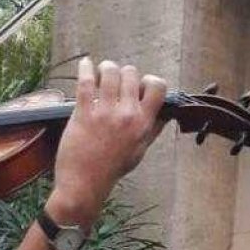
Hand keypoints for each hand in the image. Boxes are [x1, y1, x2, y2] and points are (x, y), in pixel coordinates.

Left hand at [48, 57, 166, 226]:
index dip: (148, 81)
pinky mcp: (83, 114)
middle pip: (132, 74)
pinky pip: (86, 82)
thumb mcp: (139, 151)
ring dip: (106, 68)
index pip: (157, 86)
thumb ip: (153, 130)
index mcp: (143, 122)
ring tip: (100, 72)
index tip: (139, 86)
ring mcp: (105, 112)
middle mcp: (127, 114)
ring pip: (110, 72)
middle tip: (114, 80)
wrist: (84, 185)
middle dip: (124, 73)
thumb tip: (166, 114)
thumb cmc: (111, 170)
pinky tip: (85, 64)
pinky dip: (85, 69)